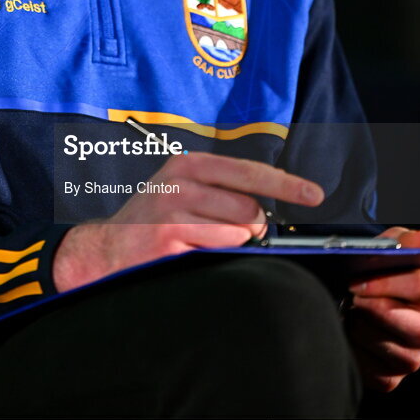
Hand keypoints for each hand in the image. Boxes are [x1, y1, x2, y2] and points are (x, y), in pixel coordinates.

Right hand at [52, 151, 323, 290]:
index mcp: (188, 164)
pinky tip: (189, 251)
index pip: (249, 171)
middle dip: (250, 225)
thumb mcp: (181, 189)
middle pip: (248, 207)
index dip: (286, 184)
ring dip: (230, 243)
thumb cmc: (152, 219)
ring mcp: (174, 211)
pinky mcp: (169, 239)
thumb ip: (220, 190)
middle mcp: (181, 182)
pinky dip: (213, 255)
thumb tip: (266, 206)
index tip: (313, 194)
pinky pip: (217, 251)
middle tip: (227, 231)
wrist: (106, 248)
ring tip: (201, 241)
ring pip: (236, 231)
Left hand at [344, 227, 419, 391]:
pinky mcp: (390, 379)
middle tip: (350, 295)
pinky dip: (352, 349)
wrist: (356, 304)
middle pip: (405, 322)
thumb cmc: (375, 274)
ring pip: (382, 343)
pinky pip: (369, 367)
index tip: (356, 279)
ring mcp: (411, 358)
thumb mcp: (386, 250)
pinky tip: (347, 334)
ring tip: (349, 312)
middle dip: (372, 307)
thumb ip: (402, 242)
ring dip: (358, 325)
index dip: (386, 282)